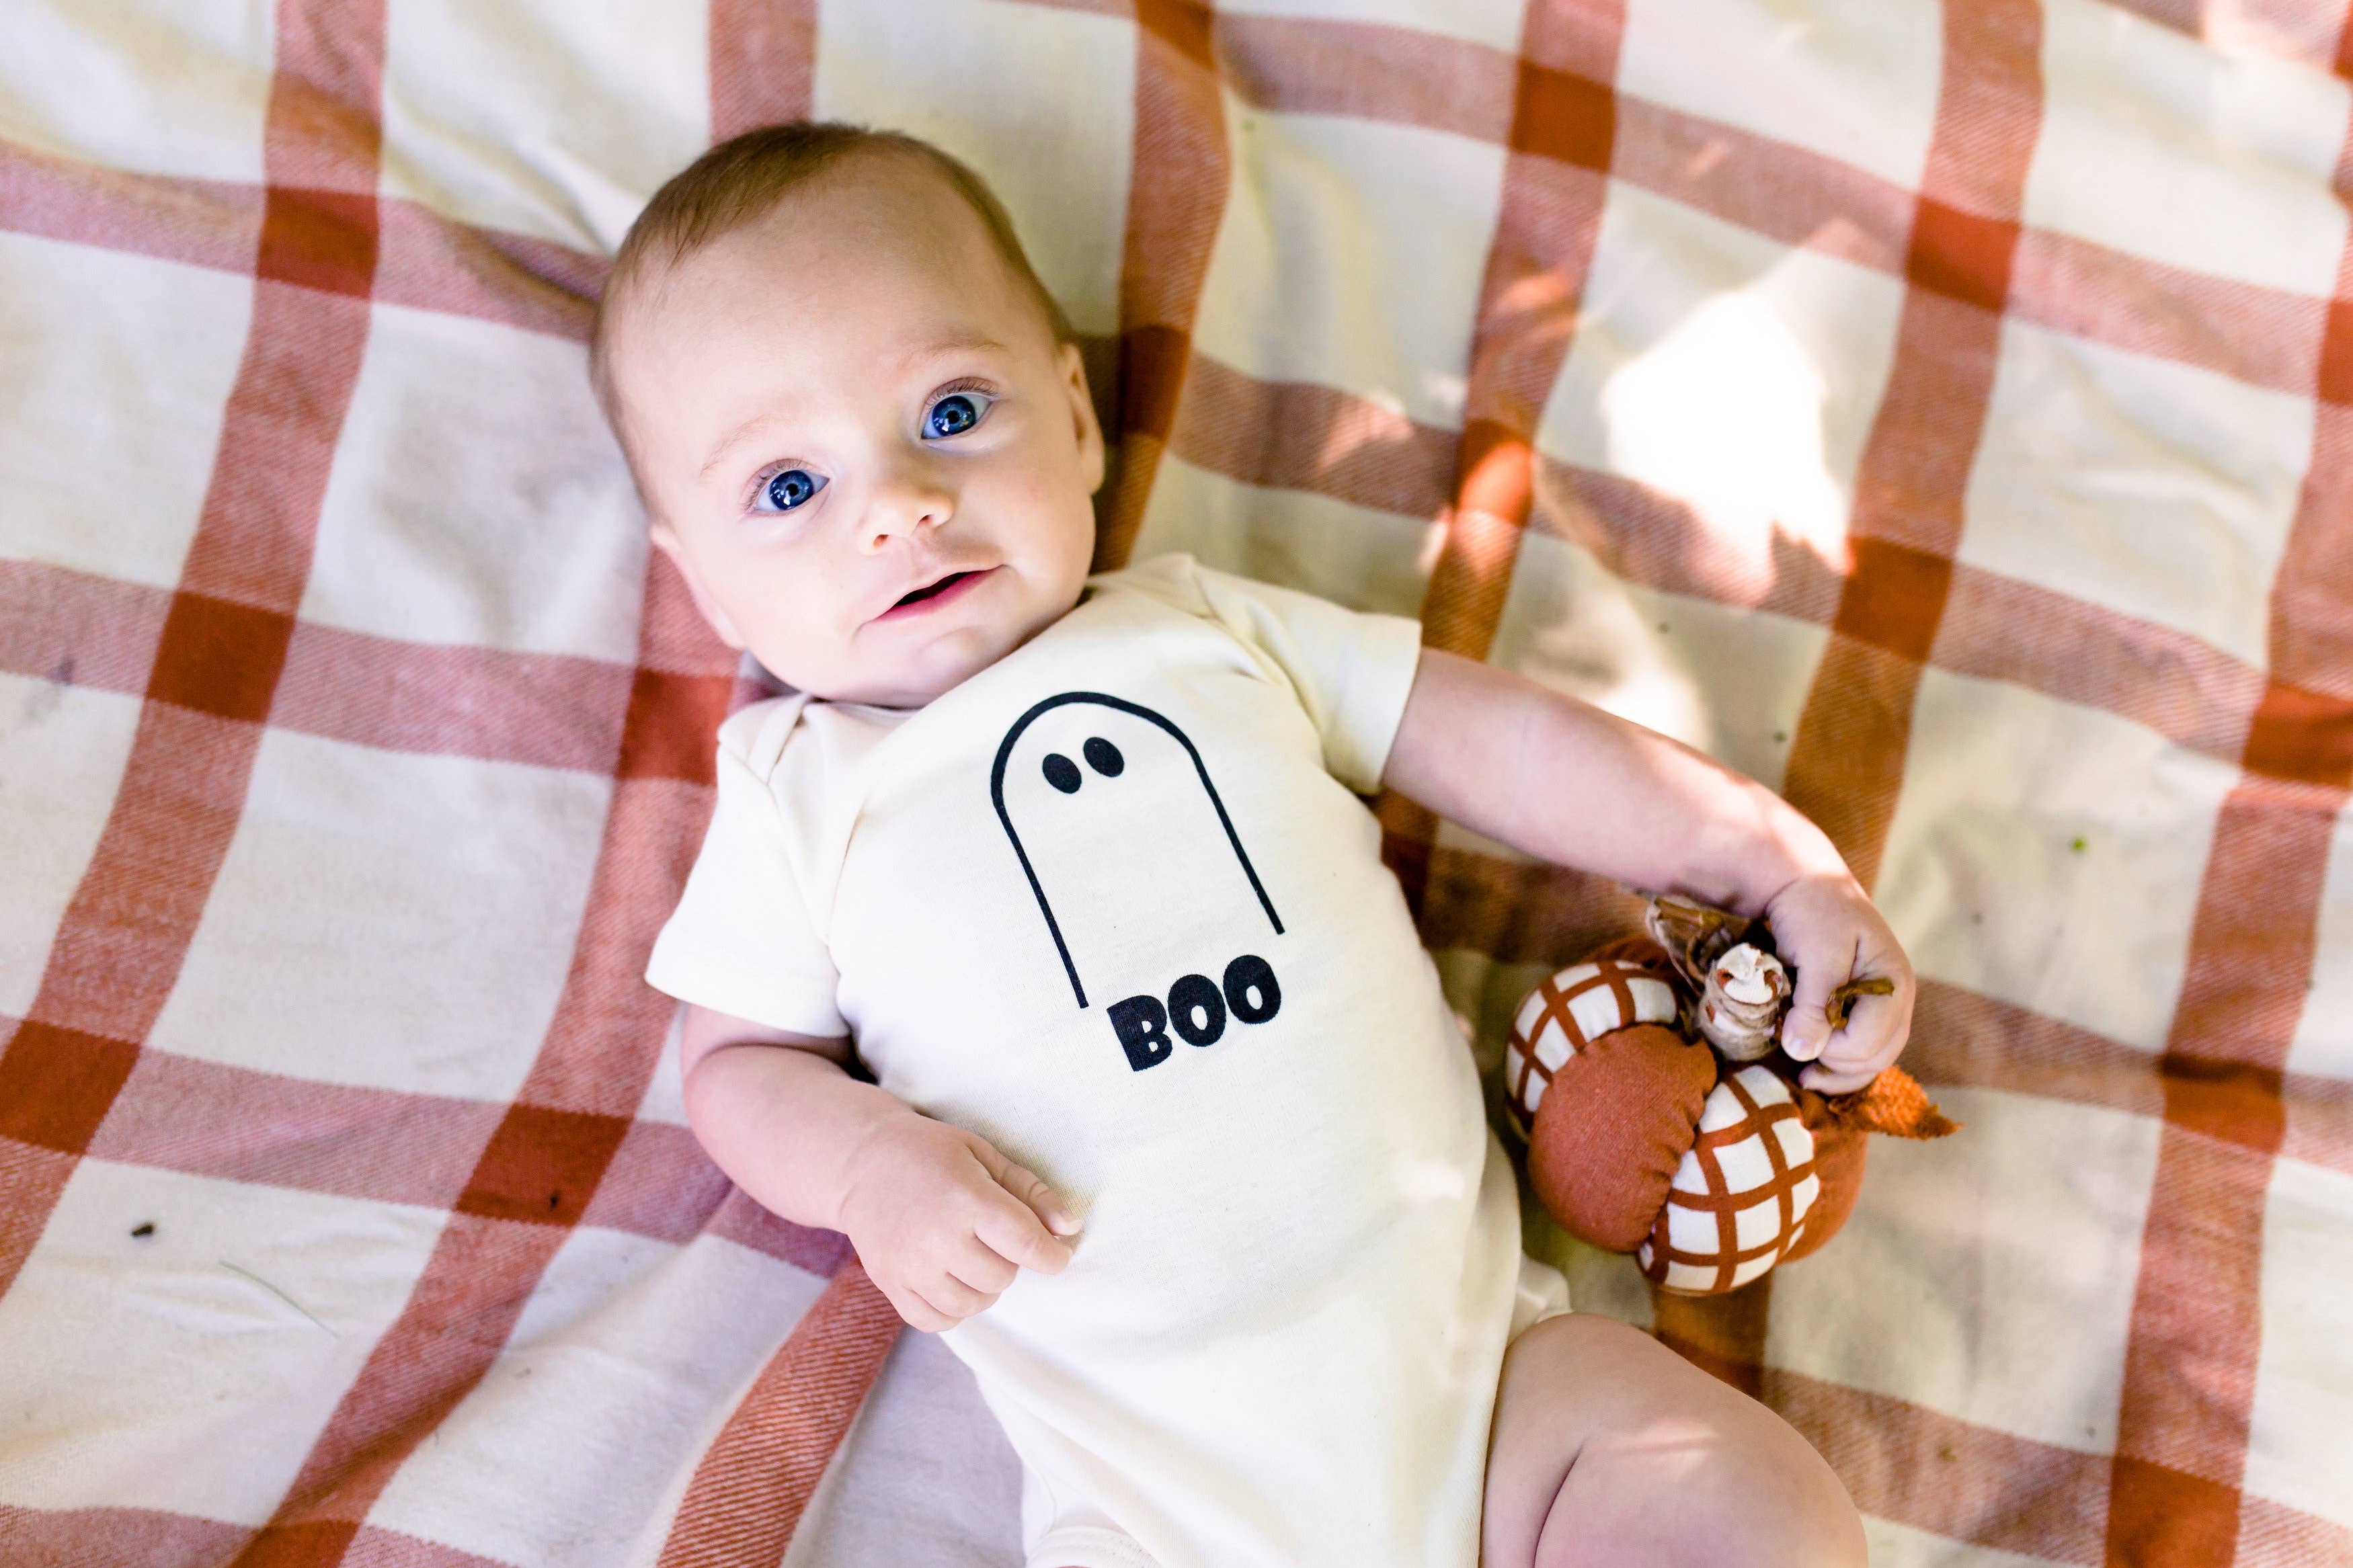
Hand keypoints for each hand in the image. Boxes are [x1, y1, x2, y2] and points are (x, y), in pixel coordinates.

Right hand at [835, 1112, 1080, 1331]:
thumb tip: (1070, 1229)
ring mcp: (908, 1265)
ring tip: (973, 1258)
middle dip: (1010, 1261)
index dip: (1052, 1255)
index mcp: (966, 1198)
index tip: (1058, 1254)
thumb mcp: (984, 1155)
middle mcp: (936, 1236)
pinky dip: (953, 1309)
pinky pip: (936, 1321)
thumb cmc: (932, 1153)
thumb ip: (1031, 1191)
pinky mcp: (889, 1283)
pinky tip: (952, 1281)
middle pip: (1002, 1277)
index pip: (1026, 1243)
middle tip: (993, 1238)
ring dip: (984, 1288)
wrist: (862, 1161)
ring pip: (973, 1305)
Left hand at [1760, 873, 1915, 1093]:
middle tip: (1798, 1066)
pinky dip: (1837, 1062)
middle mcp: (1895, 999)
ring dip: (1839, 1072)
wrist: (1804, 884)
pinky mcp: (1862, 1008)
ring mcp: (1881, 1005)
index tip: (1796, 1037)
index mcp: (1894, 983)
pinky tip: (1813, 1065)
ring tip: (1804, 1077)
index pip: (1871, 1042)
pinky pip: (1859, 1048)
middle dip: (1838, 1068)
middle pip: (1877, 1057)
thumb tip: (1802, 1052)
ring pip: (1871, 1059)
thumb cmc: (1813, 911)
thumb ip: (1814, 1003)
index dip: (1833, 1050)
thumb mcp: (1817, 953)